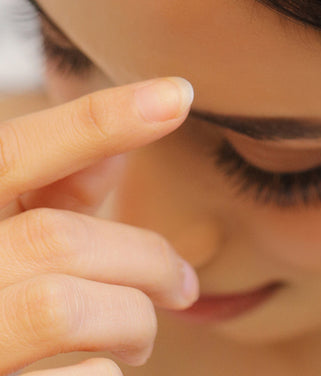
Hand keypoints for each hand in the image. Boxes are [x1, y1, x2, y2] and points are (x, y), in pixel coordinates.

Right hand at [0, 77, 198, 374]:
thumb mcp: (1, 227)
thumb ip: (50, 187)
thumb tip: (124, 138)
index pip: (14, 152)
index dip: (96, 120)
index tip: (178, 94)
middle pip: (57, 238)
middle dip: (143, 258)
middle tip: (182, 284)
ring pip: (59, 307)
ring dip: (129, 318)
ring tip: (142, 336)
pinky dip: (99, 374)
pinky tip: (105, 371)